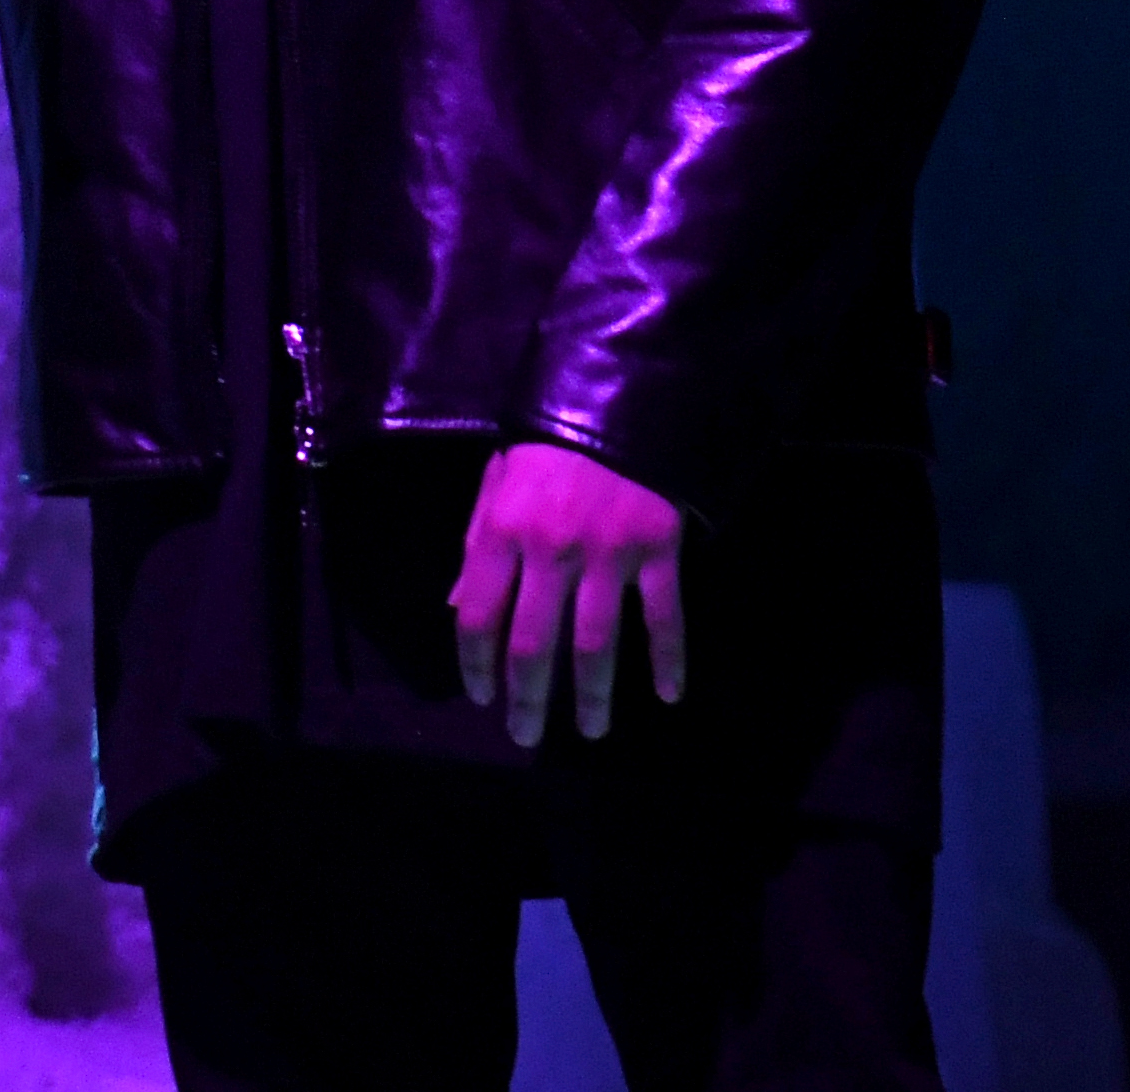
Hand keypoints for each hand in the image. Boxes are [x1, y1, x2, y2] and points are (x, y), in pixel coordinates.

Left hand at [451, 440, 685, 746]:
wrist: (620, 392)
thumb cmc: (549, 443)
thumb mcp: (497, 483)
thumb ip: (477, 545)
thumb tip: (459, 609)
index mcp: (503, 531)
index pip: (479, 617)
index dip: (475, 665)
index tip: (481, 698)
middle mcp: (551, 549)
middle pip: (533, 645)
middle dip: (527, 700)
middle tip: (526, 737)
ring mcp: (608, 552)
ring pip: (595, 645)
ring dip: (593, 698)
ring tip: (592, 731)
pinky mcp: (657, 547)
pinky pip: (665, 615)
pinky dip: (669, 659)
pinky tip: (670, 695)